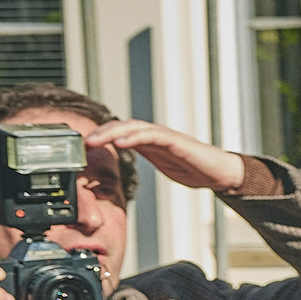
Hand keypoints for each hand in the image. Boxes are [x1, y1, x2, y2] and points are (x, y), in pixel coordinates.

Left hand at [78, 119, 255, 195]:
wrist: (220, 173)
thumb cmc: (193, 169)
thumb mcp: (161, 165)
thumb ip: (142, 159)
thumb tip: (118, 168)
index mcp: (147, 141)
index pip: (118, 133)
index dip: (98, 137)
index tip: (80, 147)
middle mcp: (153, 134)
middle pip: (120, 126)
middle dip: (99, 133)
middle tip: (81, 143)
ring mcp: (164, 135)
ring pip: (132, 127)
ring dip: (110, 133)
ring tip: (93, 141)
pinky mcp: (175, 140)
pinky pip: (151, 135)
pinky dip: (134, 137)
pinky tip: (120, 143)